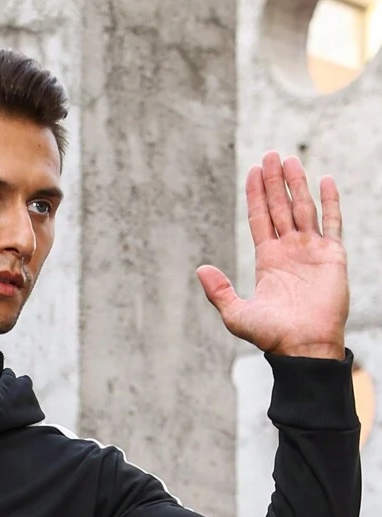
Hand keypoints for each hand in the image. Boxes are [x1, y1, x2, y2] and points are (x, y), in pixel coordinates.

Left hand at [197, 152, 348, 359]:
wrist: (303, 346)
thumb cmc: (271, 335)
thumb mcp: (236, 314)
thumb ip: (218, 291)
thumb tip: (200, 269)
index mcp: (267, 260)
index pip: (260, 219)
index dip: (256, 196)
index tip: (253, 171)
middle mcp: (289, 251)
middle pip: (280, 207)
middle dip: (274, 182)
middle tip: (269, 154)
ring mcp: (311, 250)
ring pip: (303, 208)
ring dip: (297, 184)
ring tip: (289, 160)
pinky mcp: (332, 255)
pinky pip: (332, 222)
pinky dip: (330, 202)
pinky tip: (324, 180)